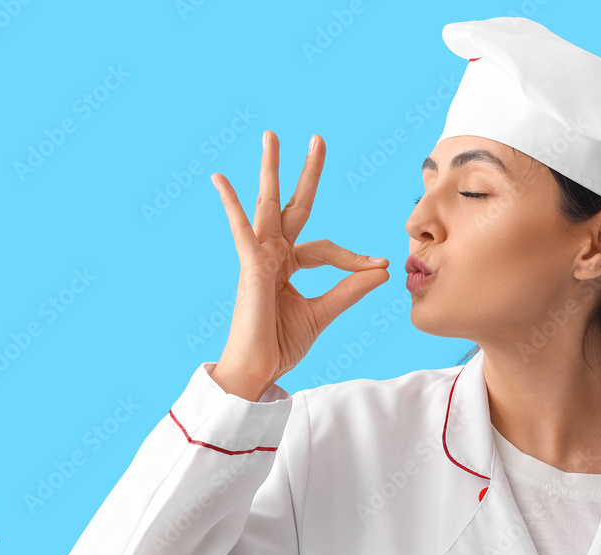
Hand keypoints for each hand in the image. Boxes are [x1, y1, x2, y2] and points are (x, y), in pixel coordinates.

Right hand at [209, 131, 388, 400]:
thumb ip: (349, 289)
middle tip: (318, 139)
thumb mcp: (324, 313)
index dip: (354, 257)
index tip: (378, 264)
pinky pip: (242, 231)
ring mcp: (259, 258)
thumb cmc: (281, 344)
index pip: (328, 249)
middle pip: (293, 206)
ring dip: (271, 170)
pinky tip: (219, 179)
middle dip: (305, 173)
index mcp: (289, 266)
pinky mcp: (249, 268)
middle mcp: (273, 255)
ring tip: (272, 136)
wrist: (258, 371)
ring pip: (268, 206)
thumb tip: (381, 270)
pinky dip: (231, 205)